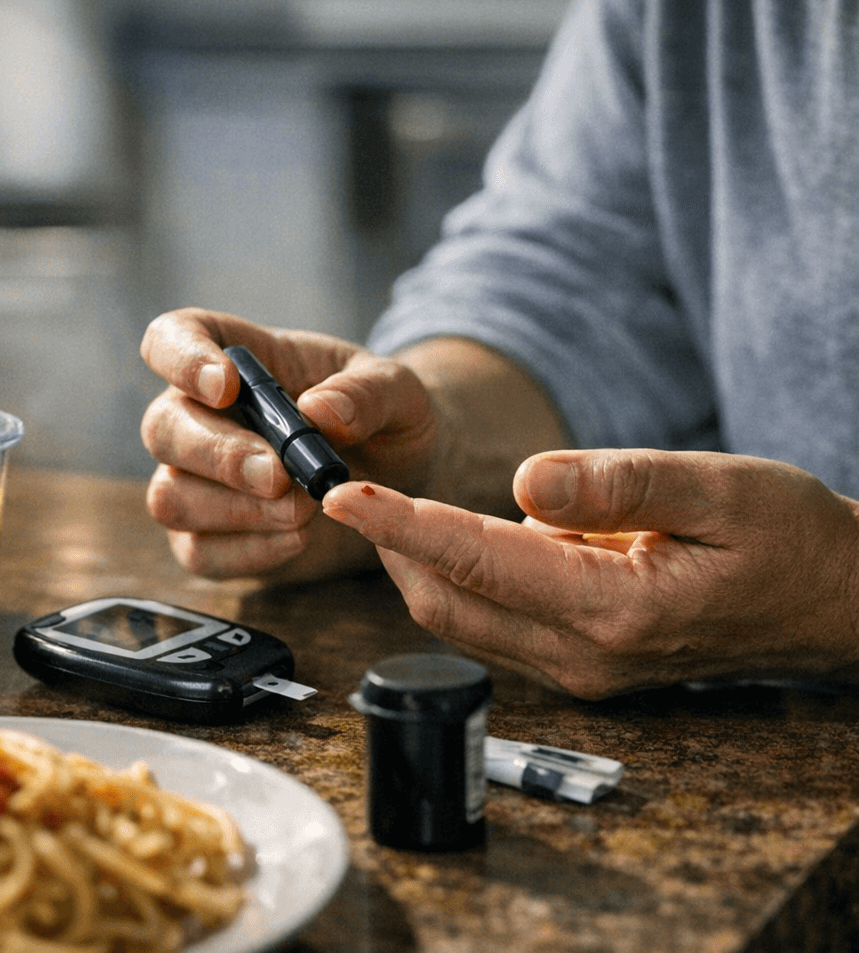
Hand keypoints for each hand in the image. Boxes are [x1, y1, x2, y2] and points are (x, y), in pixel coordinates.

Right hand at [139, 308, 439, 579]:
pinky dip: (248, 551)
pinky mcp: (208, 540)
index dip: (181, 359)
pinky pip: (199, 552)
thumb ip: (364, 393)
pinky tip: (298, 541)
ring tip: (304, 510)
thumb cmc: (383, 420)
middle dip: (217, 455)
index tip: (225, 386)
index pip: (170, 339)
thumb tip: (318, 411)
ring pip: (169, 497)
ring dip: (235, 510)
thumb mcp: (396, 391)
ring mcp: (194, 482)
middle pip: (161, 428)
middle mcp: (197, 417)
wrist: (400, 482)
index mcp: (232, 360)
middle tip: (279, 475)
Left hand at [321, 448, 858, 697]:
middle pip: (445, 601)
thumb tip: (523, 480)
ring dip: (415, 562)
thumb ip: (620, 484)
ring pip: (460, 617)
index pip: (477, 561)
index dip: (400, 524)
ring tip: (384, 501)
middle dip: (388, 544)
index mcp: (614, 610)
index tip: (341, 493)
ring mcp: (577, 669)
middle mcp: (582, 655)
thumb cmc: (790, 539)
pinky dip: (455, 577)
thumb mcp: (720, 490)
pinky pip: (491, 622)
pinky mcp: (577, 664)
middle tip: (350, 482)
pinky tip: (450, 532)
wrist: (836, 606)